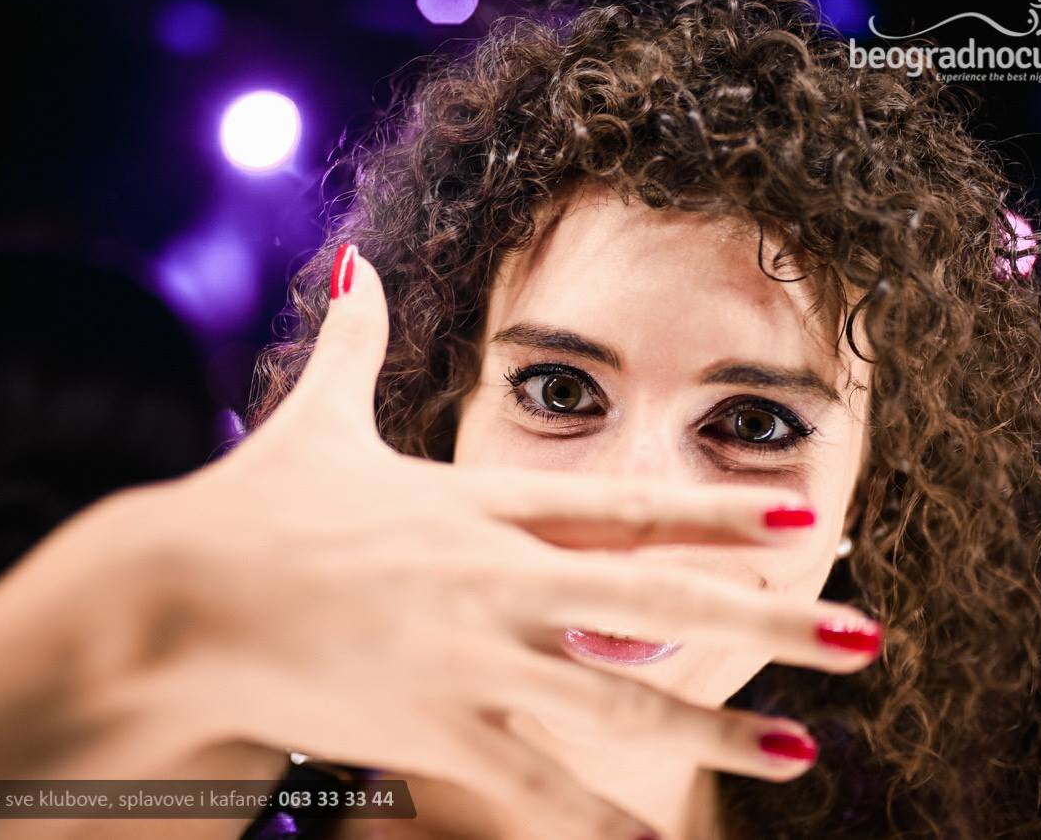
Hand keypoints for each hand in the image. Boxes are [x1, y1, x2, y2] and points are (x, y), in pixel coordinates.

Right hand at [127, 245, 881, 839]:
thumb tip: (354, 257)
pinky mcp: (431, 729)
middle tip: (867, 633)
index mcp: (475, 505)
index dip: (715, 510)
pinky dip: (600, 820)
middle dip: (768, 616)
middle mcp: (492, 580)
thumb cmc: (249, 507)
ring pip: (618, 703)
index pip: (621, 505)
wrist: (173, 600)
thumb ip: (350, 341)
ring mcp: (470, 659)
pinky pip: (534, 784)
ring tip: (805, 753)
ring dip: (717, 730)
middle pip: (655, 600)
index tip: (801, 515)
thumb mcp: (312, 418)